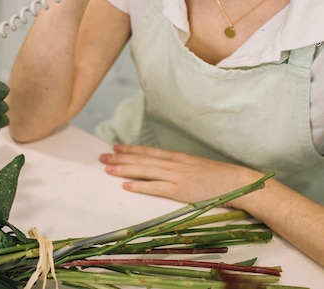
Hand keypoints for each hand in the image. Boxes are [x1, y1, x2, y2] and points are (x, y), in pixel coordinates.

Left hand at [99, 144, 264, 206]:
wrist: (237, 183)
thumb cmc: (217, 177)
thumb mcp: (195, 165)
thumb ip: (179, 165)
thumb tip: (163, 167)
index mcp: (177, 157)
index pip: (148, 152)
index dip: (130, 149)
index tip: (115, 147)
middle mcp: (174, 163)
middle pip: (141, 159)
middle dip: (120, 158)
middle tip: (101, 157)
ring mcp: (176, 176)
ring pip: (144, 171)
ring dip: (124, 169)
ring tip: (107, 169)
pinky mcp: (180, 190)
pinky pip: (155, 187)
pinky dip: (140, 186)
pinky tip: (126, 185)